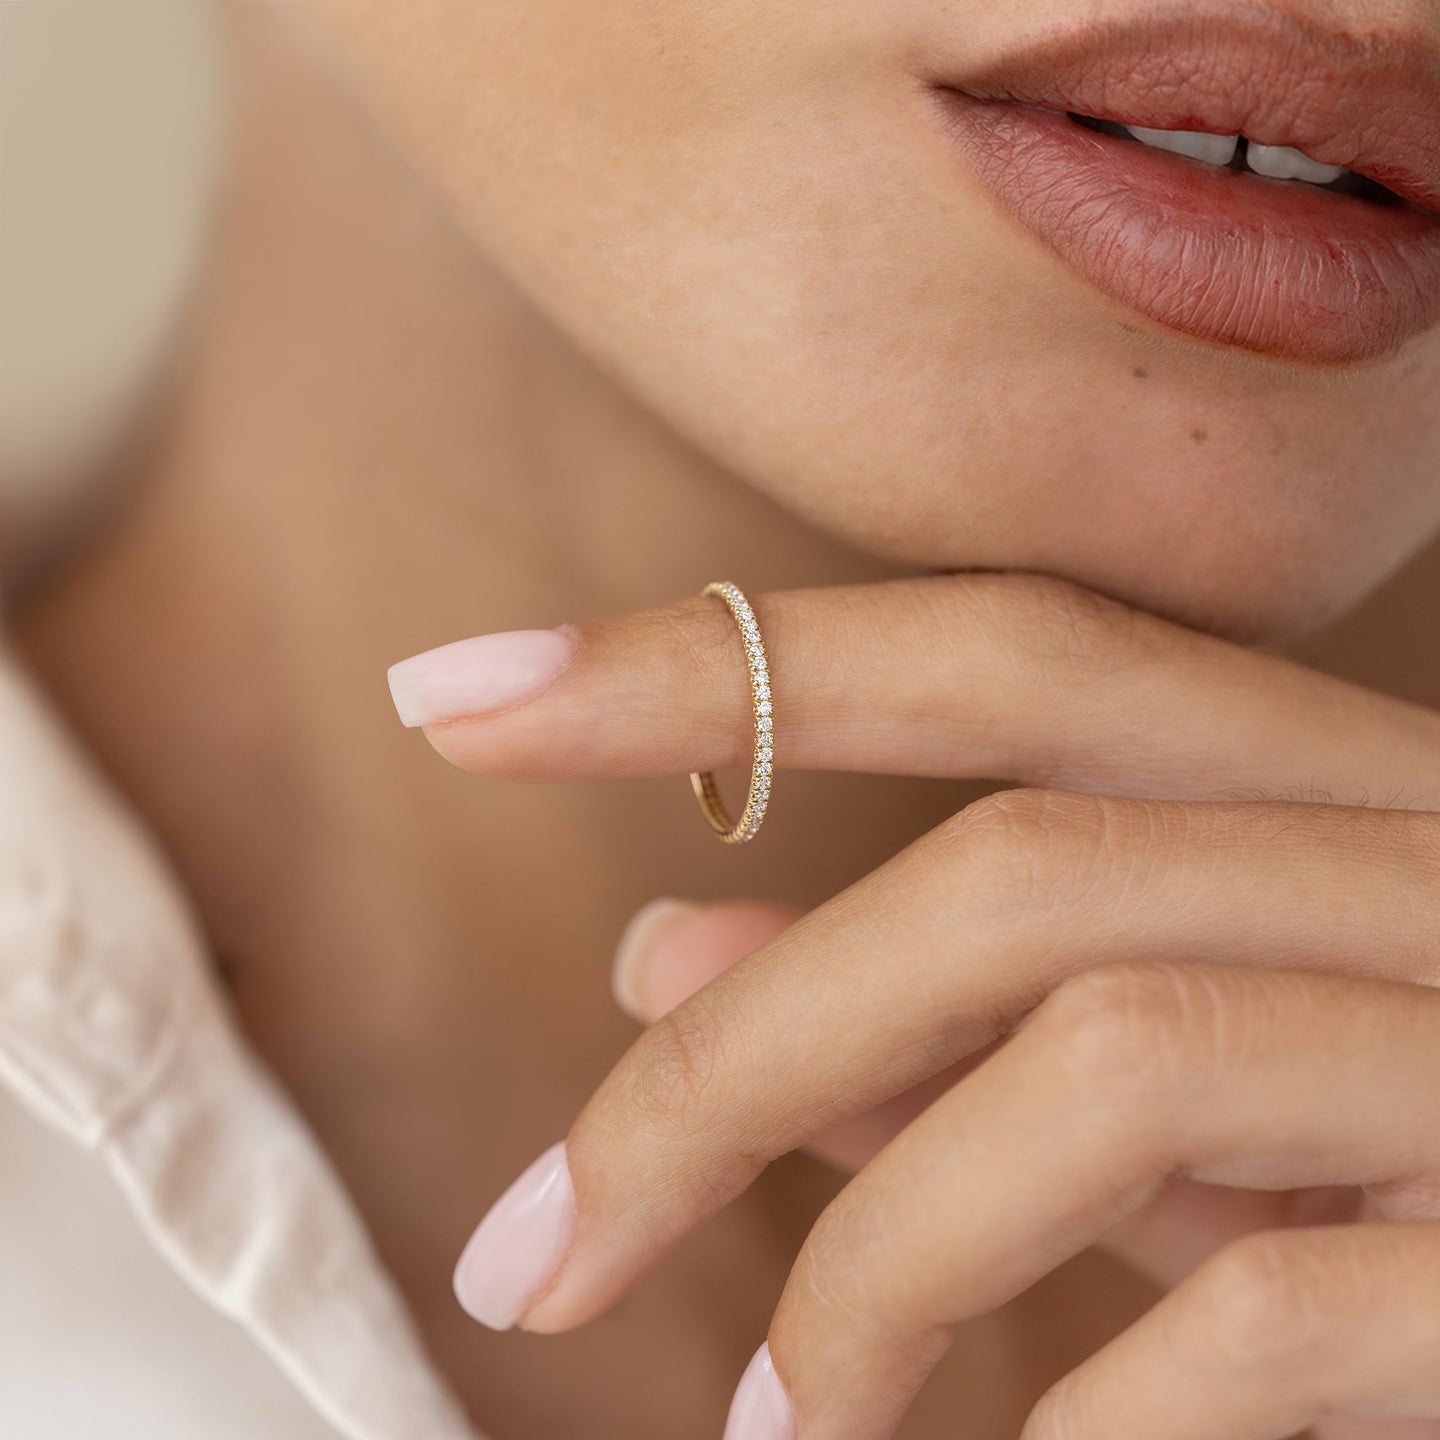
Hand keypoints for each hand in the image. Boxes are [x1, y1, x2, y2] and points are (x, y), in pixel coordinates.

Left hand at [390, 572, 1439, 1439]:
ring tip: (769, 1432)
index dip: (710, 657)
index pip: (994, 655)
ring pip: (1101, 1054)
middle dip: (729, 1062)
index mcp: (1326, 787)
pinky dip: (1086, 1414)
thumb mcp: (1169, 1098)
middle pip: (1006, 872)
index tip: (455, 691)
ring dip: (876, 1260)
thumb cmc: (1420, 1174)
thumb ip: (936, 1016)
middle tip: (536, 1250)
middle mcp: (1423, 855)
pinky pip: (1268, 1310)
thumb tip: (658, 945)